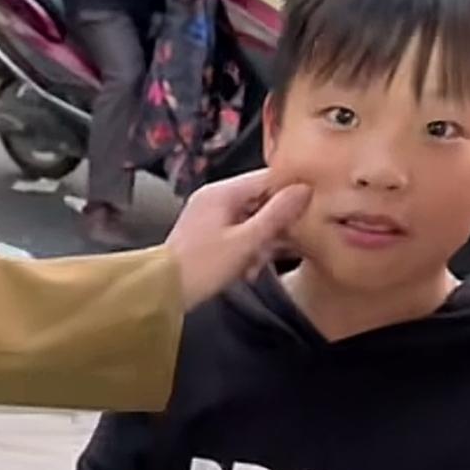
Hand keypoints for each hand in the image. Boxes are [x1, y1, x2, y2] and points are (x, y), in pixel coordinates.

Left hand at [168, 171, 310, 309]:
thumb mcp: (246, 242)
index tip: (308, 210)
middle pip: (260, 201)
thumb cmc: (200, 267)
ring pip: (251, 222)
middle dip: (274, 227)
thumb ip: (277, 215)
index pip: (267, 178)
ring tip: (255, 266)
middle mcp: (215, 199)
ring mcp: (210, 217)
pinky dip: (246, 252)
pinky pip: (237, 236)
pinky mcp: (207, 236)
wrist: (162, 291)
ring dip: (261, 244)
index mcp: (222, 193)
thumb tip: (303, 190)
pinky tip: (246, 272)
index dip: (290, 193)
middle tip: (279, 247)